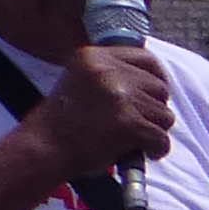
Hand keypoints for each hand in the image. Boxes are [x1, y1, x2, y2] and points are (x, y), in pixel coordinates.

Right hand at [28, 43, 173, 181]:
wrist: (43, 149)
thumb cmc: (63, 122)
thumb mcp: (81, 81)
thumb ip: (112, 75)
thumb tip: (157, 79)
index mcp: (94, 56)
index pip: (147, 59)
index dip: (157, 79)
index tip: (156, 96)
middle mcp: (107, 70)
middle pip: (160, 88)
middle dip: (155, 109)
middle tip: (139, 124)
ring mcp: (118, 96)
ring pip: (165, 115)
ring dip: (155, 131)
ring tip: (133, 139)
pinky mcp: (128, 123)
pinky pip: (162, 138)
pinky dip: (156, 150)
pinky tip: (143, 153)